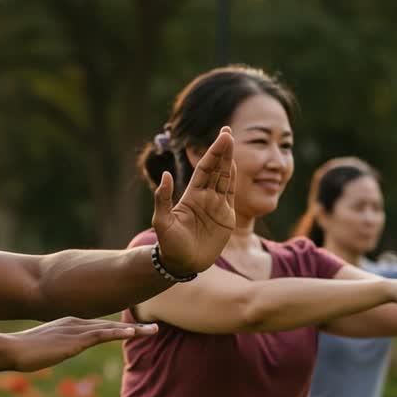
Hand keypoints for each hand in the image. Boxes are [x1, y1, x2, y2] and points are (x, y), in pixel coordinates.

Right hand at [4, 317, 156, 372]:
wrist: (10, 349)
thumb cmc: (21, 351)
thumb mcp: (43, 348)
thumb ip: (53, 347)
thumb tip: (53, 352)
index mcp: (69, 324)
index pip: (99, 325)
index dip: (118, 327)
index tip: (134, 329)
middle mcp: (76, 323)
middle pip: (110, 324)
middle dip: (133, 327)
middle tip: (154, 327)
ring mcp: (76, 330)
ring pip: (111, 328)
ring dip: (134, 330)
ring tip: (154, 330)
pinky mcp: (75, 340)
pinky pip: (101, 335)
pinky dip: (118, 333)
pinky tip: (133, 333)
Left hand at [151, 126, 235, 274]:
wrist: (181, 265)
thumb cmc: (169, 245)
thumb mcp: (162, 222)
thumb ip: (163, 198)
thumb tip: (165, 175)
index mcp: (191, 195)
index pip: (205, 169)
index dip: (212, 153)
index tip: (221, 137)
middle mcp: (205, 197)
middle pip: (216, 169)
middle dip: (221, 150)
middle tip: (227, 131)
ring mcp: (216, 206)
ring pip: (224, 178)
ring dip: (228, 161)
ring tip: (231, 142)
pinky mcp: (226, 218)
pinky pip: (231, 195)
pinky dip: (233, 180)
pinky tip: (234, 166)